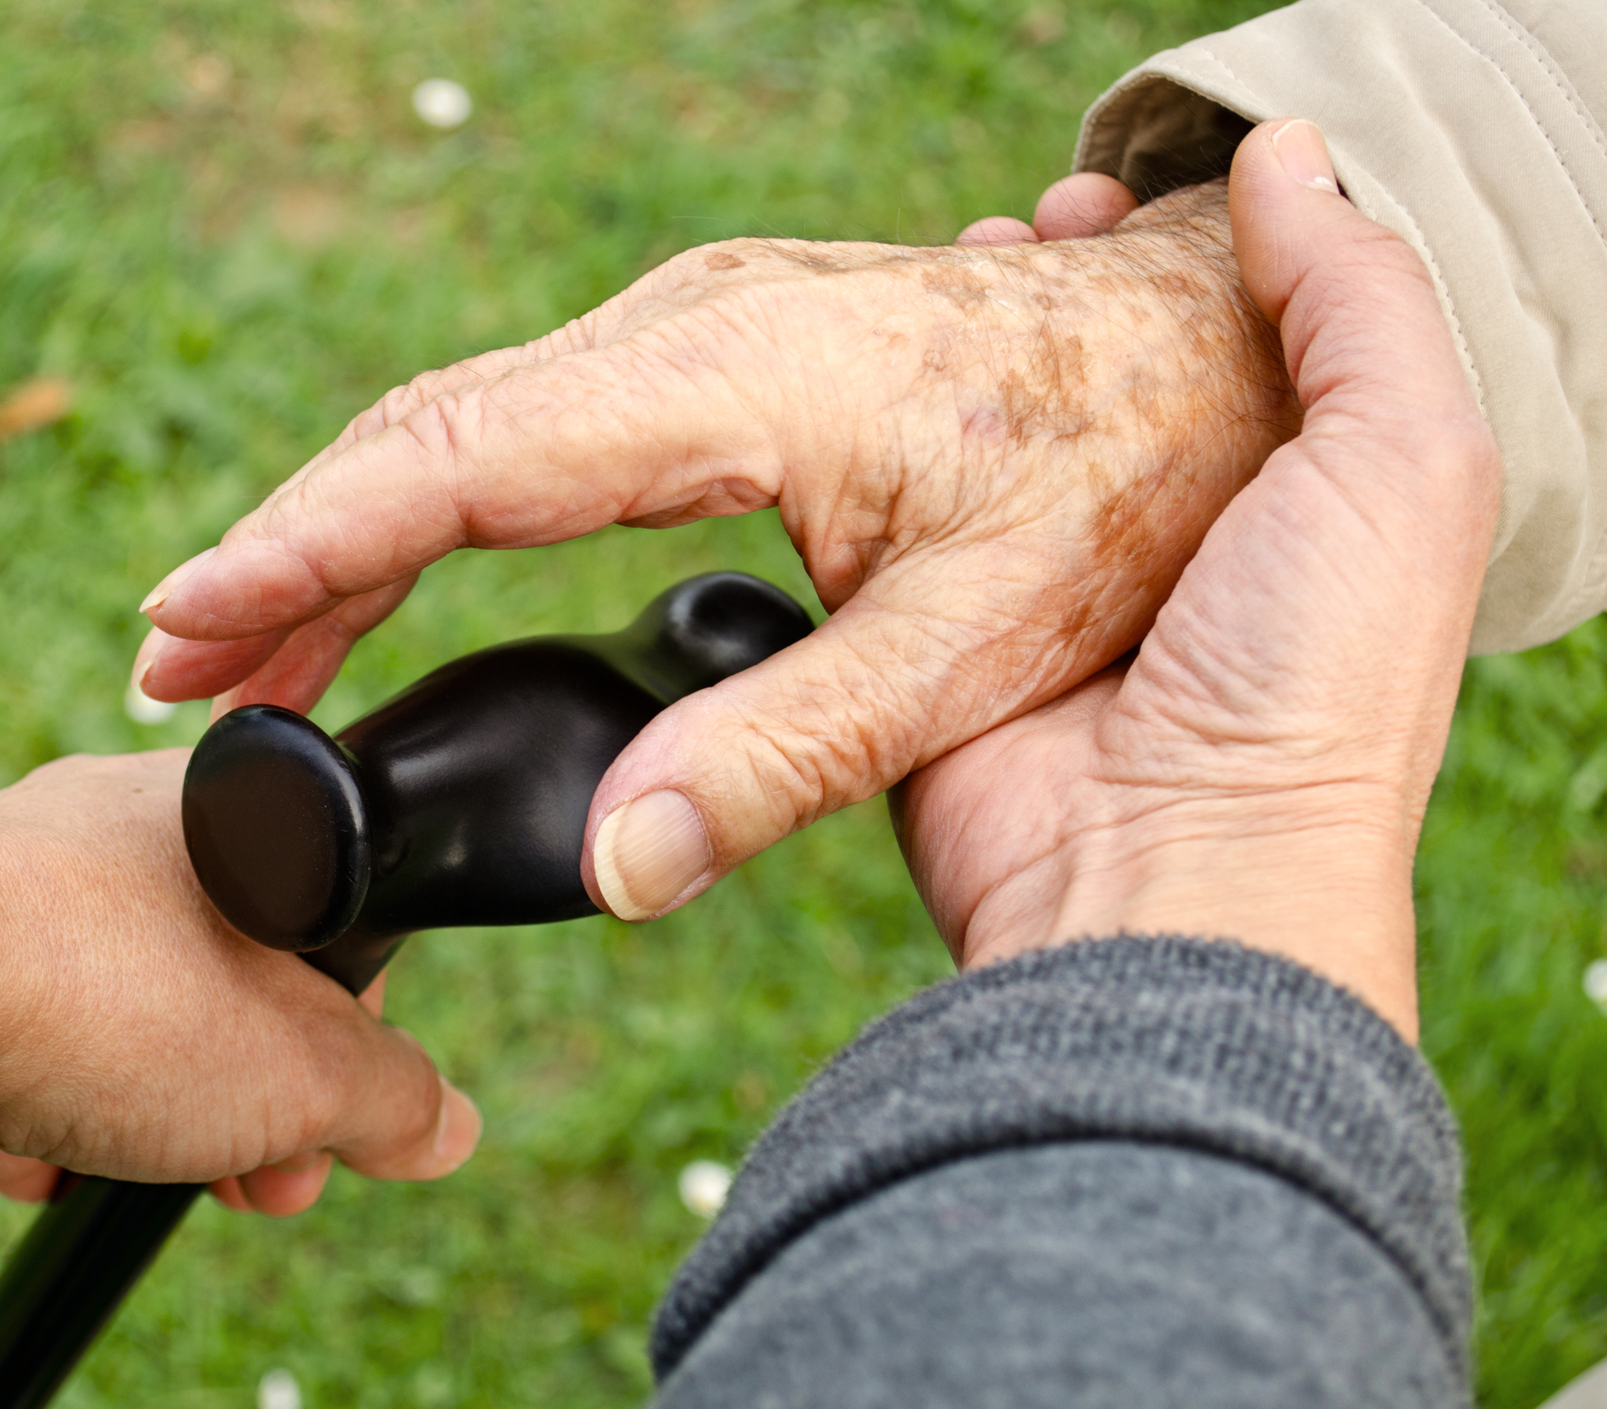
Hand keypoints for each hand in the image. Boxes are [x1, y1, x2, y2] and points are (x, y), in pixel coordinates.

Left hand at [0, 750, 480, 1216]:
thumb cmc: (106, 989)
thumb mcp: (306, 1066)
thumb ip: (391, 1098)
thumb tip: (442, 1128)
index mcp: (232, 807)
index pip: (330, 919)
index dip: (350, 1035)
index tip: (343, 1115)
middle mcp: (122, 832)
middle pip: (226, 983)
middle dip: (251, 1102)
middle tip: (264, 1178)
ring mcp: (22, 894)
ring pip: (122, 1025)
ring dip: (147, 1119)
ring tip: (144, 1175)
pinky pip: (21, 1049)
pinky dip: (39, 1118)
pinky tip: (39, 1164)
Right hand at [131, 176, 1295, 925]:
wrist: (1213, 359)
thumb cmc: (1125, 486)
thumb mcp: (970, 639)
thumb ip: (784, 753)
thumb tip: (611, 871)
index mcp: (732, 382)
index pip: (457, 464)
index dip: (308, 549)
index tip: (189, 624)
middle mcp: (689, 327)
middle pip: (425, 435)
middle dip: (287, 553)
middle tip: (174, 669)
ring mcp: (696, 324)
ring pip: (462, 421)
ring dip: (345, 528)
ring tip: (244, 641)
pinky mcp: (710, 348)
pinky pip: (528, 419)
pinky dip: (429, 499)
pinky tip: (386, 569)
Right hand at [896, 120, 1500, 1038]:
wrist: (1169, 877)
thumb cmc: (1312, 682)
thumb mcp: (1402, 461)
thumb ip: (1358, 303)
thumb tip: (1282, 160)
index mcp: (1278, 498)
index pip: (1216, 340)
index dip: (1160, 259)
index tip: (1102, 202)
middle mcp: (1157, 545)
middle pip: (1086, 384)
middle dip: (1042, 299)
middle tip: (1008, 232)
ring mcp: (1034, 603)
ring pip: (979, 452)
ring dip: (951, 364)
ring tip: (935, 279)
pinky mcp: (924, 657)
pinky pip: (884, 546)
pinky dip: (869, 473)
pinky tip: (862, 405)